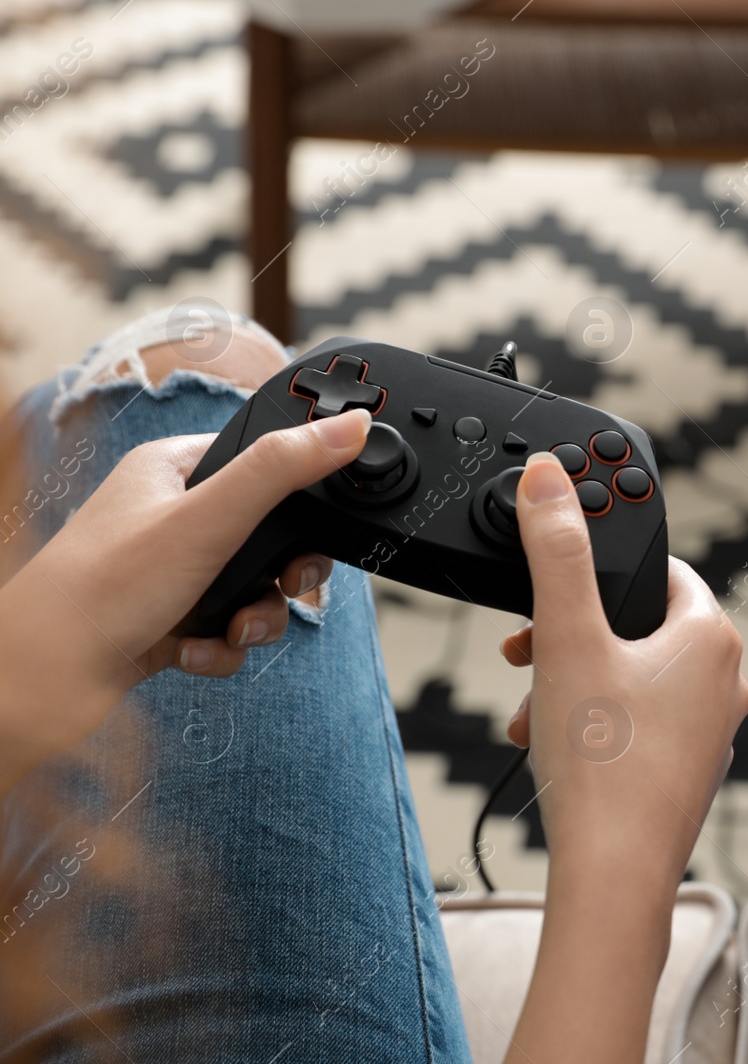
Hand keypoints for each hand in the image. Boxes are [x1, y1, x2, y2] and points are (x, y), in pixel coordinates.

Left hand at [0, 411, 369, 768]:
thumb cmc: (98, 589)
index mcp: (172, 469)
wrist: (38, 681)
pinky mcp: (166, 620)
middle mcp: (170, 516)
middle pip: (267, 534)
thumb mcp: (208, 518)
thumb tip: (349, 426)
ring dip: (256, 617)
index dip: (297, 495)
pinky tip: (192, 652)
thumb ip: (283, 470)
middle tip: (286, 585)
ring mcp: (168, 572)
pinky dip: (221, 647)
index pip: (260, 460)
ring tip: (233, 629)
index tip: (314, 526)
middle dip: (284, 573)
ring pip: (253, 589)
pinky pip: (225, 630)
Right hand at [497, 451, 747, 875]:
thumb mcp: (566, 639)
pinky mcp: (687, 770)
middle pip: (635, 625)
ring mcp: (710, 729)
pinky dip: (592, 725)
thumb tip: (549, 479)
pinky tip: (555, 747)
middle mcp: (725, 679)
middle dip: (572, 637)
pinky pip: (634, 725)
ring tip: (536, 713)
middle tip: (529, 654)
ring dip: (573, 683)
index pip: (656, 566)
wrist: (616, 877)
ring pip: (629, 678)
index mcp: (711, 634)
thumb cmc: (605, 766)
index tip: (551, 584)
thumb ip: (556, 551)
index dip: (595, 570)